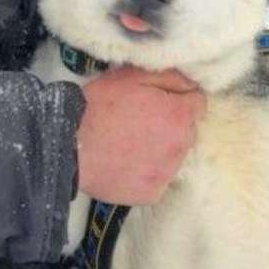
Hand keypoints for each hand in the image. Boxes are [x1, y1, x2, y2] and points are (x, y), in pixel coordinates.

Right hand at [75, 65, 205, 204]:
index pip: (198, 103)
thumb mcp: (133, 75)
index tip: (160, 100)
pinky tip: (128, 163)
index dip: (178, 98)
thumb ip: (170, 76)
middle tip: (143, 121)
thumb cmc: (100, 105)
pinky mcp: (152, 194)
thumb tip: (193, 83)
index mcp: (179, 115)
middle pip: (187, 130)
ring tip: (132, 143)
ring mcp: (167, 173)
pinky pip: (159, 178)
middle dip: (172, 123)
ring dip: (161, 148)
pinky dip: (148, 171)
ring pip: (175, 156)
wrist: (69, 146)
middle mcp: (181, 146)